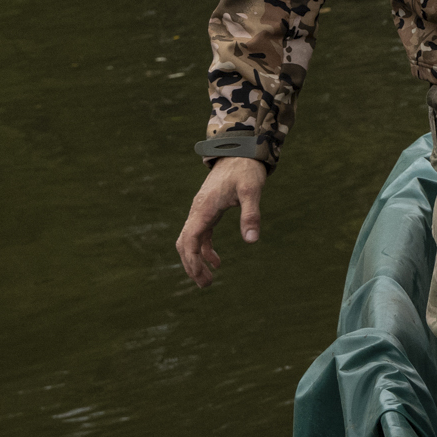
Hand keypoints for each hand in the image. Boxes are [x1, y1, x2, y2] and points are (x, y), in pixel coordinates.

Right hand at [176, 157, 266, 286]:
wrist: (240, 151)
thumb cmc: (246, 170)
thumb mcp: (252, 191)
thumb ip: (251, 215)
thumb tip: (251, 241)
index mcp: (204, 209)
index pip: (190, 240)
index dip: (192, 260)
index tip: (201, 277)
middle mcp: (198, 211)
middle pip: (185, 244)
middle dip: (191, 265)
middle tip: (206, 285)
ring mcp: (201, 211)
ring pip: (190, 241)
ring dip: (196, 260)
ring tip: (208, 280)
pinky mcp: (208, 210)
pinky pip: (201, 235)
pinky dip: (205, 250)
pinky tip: (217, 262)